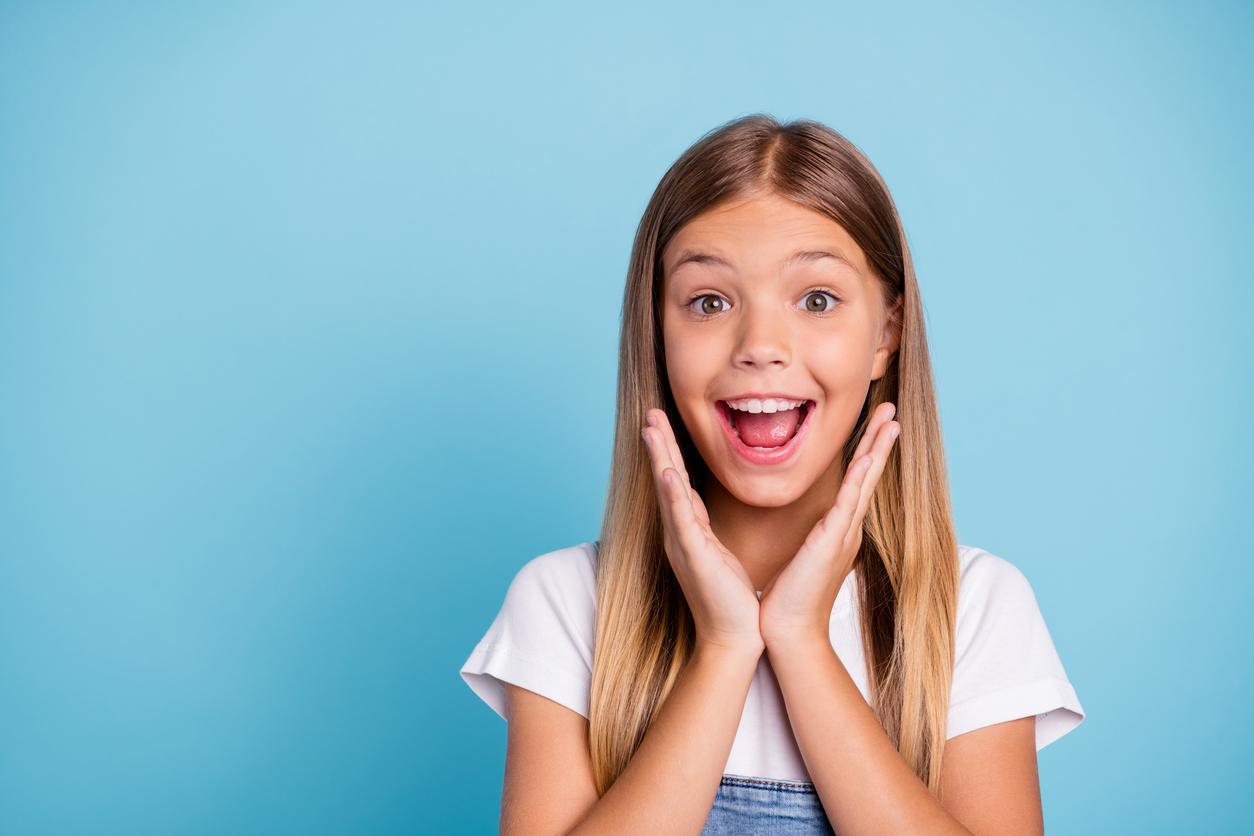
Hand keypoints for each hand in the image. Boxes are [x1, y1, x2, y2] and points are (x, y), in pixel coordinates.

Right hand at [642, 409, 763, 654]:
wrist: (733, 637)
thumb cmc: (731, 599)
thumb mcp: (719, 554)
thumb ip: (707, 531)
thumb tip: (703, 512)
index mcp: (688, 531)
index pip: (675, 483)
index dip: (668, 452)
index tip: (660, 423)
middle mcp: (679, 534)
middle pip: (665, 480)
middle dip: (658, 445)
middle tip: (650, 413)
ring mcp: (683, 543)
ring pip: (669, 492)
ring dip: (660, 459)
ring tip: (652, 430)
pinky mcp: (694, 556)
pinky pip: (682, 519)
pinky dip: (673, 495)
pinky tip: (668, 473)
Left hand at [759, 402, 899, 647]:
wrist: (789, 629)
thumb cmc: (790, 597)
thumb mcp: (802, 556)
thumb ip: (811, 537)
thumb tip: (810, 526)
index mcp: (838, 529)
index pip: (856, 481)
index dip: (866, 450)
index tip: (875, 423)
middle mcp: (847, 528)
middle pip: (868, 474)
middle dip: (880, 440)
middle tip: (892, 410)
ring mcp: (843, 533)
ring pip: (865, 481)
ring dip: (878, 449)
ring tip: (891, 421)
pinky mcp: (832, 541)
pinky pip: (849, 502)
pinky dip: (860, 478)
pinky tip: (870, 456)